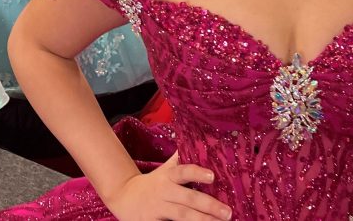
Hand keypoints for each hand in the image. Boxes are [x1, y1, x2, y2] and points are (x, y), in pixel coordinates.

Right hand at [102, 153, 230, 220]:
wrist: (124, 198)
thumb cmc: (155, 182)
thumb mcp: (166, 169)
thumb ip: (182, 158)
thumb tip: (201, 140)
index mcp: (168, 176)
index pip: (183, 172)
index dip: (197, 174)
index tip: (212, 176)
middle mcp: (164, 192)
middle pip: (188, 199)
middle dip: (209, 205)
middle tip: (227, 212)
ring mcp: (159, 209)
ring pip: (182, 216)